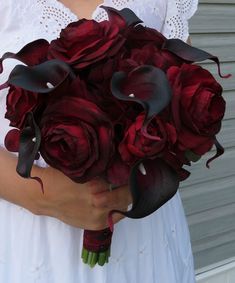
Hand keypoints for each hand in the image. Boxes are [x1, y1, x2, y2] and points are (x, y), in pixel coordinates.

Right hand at [0, 148, 131, 229]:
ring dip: (124, 199)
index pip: (123, 182)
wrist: (45, 197)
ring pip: (122, 207)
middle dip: (130, 188)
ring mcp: (98, 216)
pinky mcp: (95, 225)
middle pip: (126, 196)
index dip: (129, 177)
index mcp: (96, 185)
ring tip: (122, 191)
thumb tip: (119, 170)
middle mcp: (99, 202)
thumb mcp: (84, 171)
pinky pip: (115, 218)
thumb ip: (101, 173)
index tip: (131, 172)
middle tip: (132, 181)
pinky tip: (115, 203)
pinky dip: (117, 210)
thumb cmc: (62, 179)